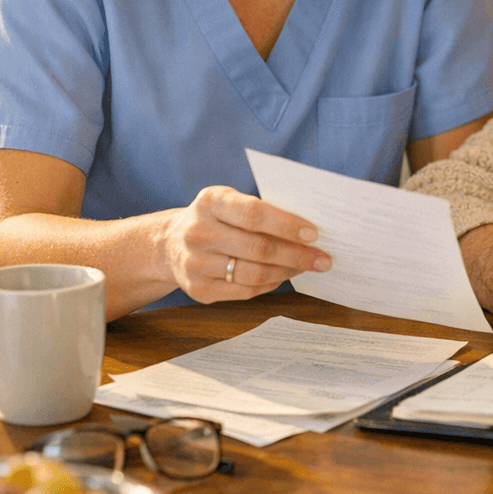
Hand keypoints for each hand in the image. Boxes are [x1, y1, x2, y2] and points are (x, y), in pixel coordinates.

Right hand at [162, 186, 330, 302]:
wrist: (168, 244)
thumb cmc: (214, 218)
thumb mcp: (229, 202)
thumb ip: (261, 211)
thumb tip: (307, 230)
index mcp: (210, 201)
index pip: (253, 214)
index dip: (286, 225)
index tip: (313, 234)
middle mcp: (198, 232)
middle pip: (258, 248)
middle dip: (297, 254)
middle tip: (323, 258)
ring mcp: (195, 264)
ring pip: (253, 273)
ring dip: (288, 271)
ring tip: (308, 267)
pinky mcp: (198, 290)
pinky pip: (244, 291)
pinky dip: (270, 284)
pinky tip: (283, 276)